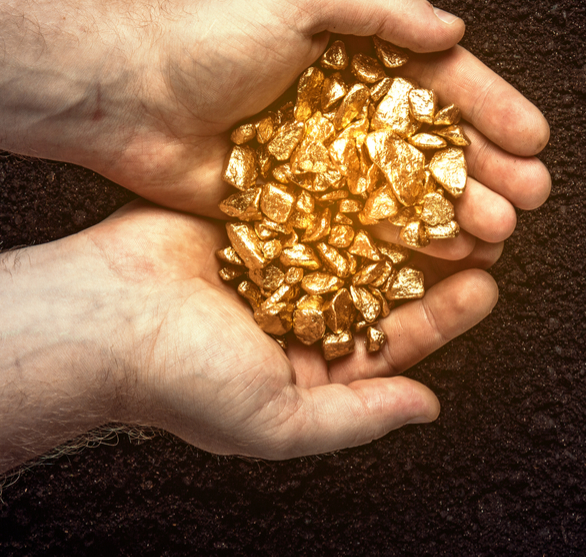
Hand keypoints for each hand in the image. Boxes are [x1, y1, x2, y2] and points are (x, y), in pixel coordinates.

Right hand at [81, 200, 500, 457]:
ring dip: (400, 218)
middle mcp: (292, 312)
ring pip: (351, 235)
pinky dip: (347, 186)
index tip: (486, 287)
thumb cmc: (179, 379)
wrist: (98, 314)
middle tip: (485, 231)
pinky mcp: (247, 214)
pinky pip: (308, 198)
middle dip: (432, 261)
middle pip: (379, 283)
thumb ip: (356, 416)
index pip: (390, 342)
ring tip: (449, 192)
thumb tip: (427, 409)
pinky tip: (385, 166)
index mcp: (303, 367)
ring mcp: (271, 260)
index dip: (441, 317)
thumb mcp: (277, 420)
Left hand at [90, 0, 550, 257]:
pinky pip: (359, 225)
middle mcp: (345, 106)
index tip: (535, 140)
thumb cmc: (202, 33)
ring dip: (455, 211)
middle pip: (433, 141)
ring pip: (404, 190)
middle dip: (486, 168)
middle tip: (529, 201)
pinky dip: (400, 242)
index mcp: (353, 50)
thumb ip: (380, 6)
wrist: (123, 93)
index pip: (440, 79)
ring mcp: (321, 159)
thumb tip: (454, 32)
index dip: (492, 107)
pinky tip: (438, 258)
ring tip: (496, 236)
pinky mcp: (293, 203)